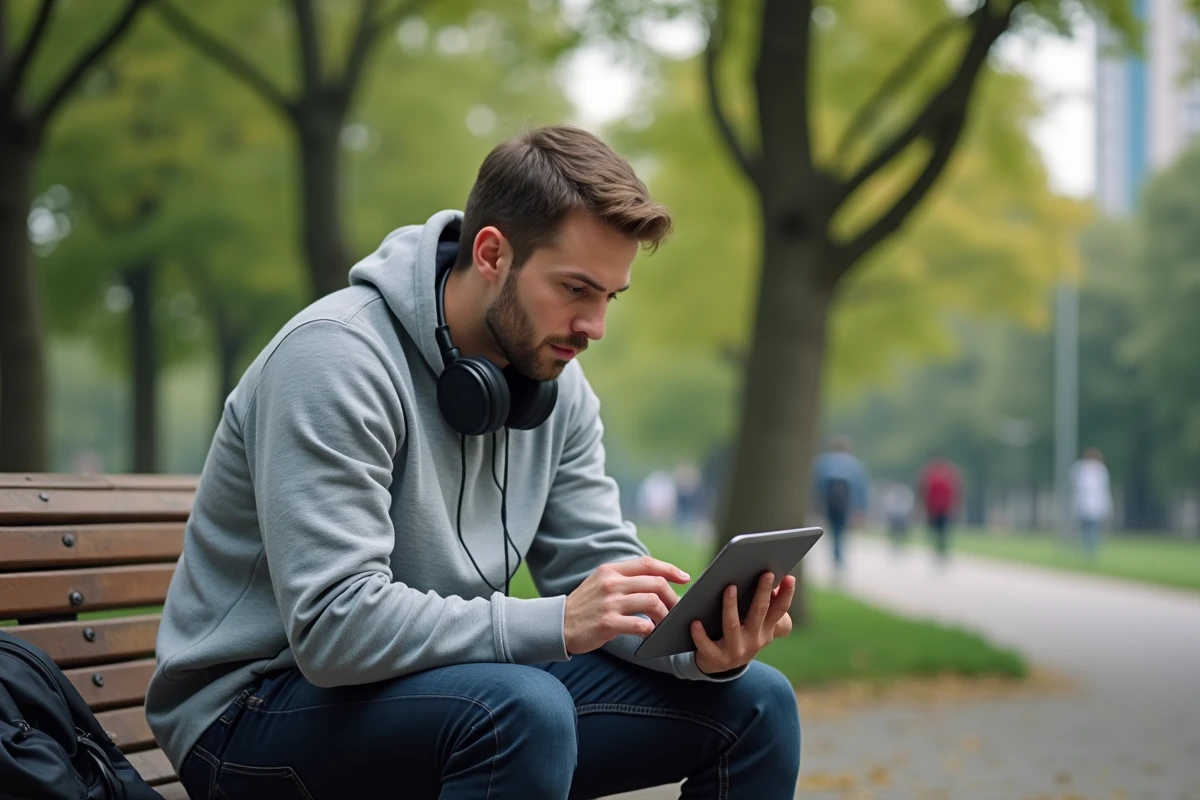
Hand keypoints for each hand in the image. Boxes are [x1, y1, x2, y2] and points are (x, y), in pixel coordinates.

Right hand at [564, 555, 689, 654]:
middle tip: (676, 608)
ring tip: (664, 623)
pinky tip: (649, 634)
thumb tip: (656, 581)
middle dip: (672, 596)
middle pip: (655, 583)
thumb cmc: (585, 605)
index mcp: (611, 570)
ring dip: (665, 615)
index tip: (684, 578)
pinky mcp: (608, 623)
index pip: (647, 563)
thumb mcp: (600, 582)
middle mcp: (612, 583)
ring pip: (652, 603)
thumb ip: (624, 578)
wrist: (558, 624)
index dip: (670, 569)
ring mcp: (610, 603)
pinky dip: (651, 630)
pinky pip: (641, 625)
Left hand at [691, 573, 794, 674]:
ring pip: (732, 626)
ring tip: (729, 588)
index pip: (779, 611)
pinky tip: (695, 621)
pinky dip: (700, 635)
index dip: (786, 595)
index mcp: (765, 629)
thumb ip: (768, 606)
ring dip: (731, 607)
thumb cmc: (740, 635)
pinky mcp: (716, 657)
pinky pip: (707, 645)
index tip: (790, 578)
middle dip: (763, 593)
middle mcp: (754, 640)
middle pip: (759, 613)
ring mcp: (736, 650)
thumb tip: (775, 581)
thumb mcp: (758, 624)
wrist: (720, 665)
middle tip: (766, 574)